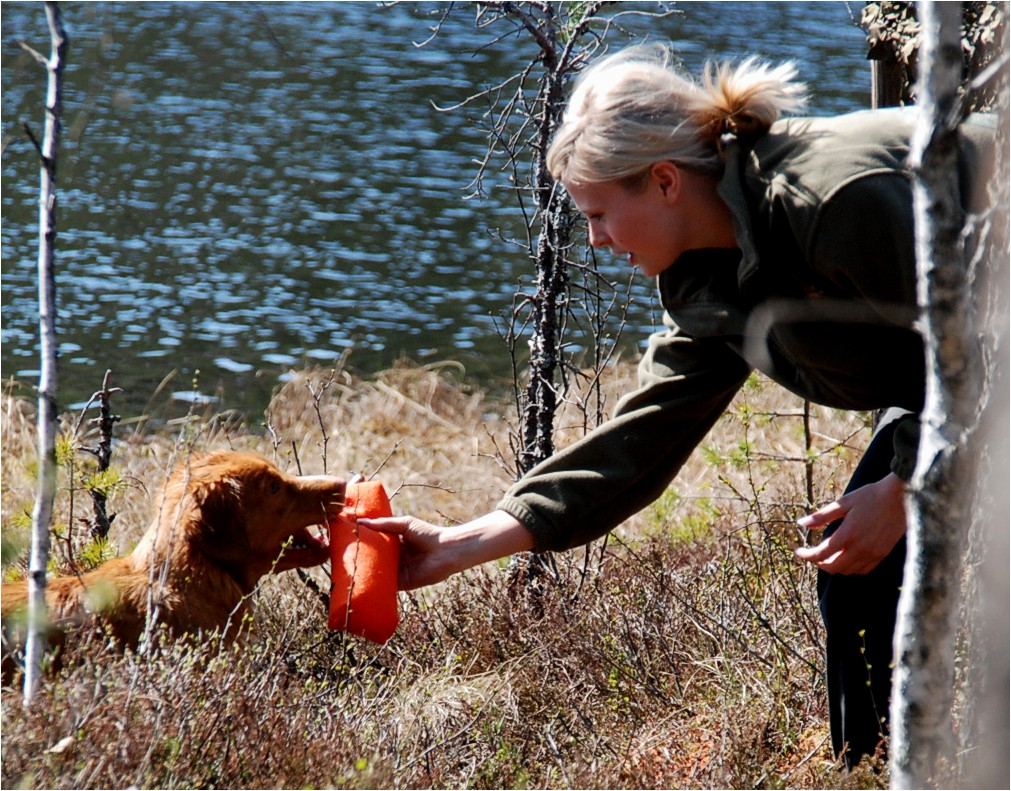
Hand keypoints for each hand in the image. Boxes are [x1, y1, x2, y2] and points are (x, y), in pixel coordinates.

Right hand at [361, 510, 534, 590]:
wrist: (446, 551)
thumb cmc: (428, 534)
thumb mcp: (404, 524)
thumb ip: (384, 524)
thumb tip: (362, 522)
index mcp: (395, 543)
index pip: (375, 545)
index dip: (362, 544)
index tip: (346, 543)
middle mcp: (395, 558)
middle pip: (374, 560)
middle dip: (360, 561)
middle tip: (341, 561)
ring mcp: (398, 571)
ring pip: (378, 574)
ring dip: (365, 575)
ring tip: (346, 575)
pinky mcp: (402, 583)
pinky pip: (386, 586)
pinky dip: (376, 586)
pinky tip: (361, 587)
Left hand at [793, 472, 906, 574]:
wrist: (902, 497)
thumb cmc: (871, 496)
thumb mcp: (843, 503)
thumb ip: (821, 516)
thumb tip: (801, 523)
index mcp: (847, 535)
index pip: (820, 554)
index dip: (806, 555)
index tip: (799, 551)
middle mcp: (860, 549)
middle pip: (833, 567)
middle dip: (819, 563)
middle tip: (812, 554)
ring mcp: (873, 554)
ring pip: (848, 571)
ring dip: (834, 566)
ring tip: (828, 554)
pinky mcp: (882, 555)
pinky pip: (863, 570)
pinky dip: (851, 568)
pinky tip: (847, 557)